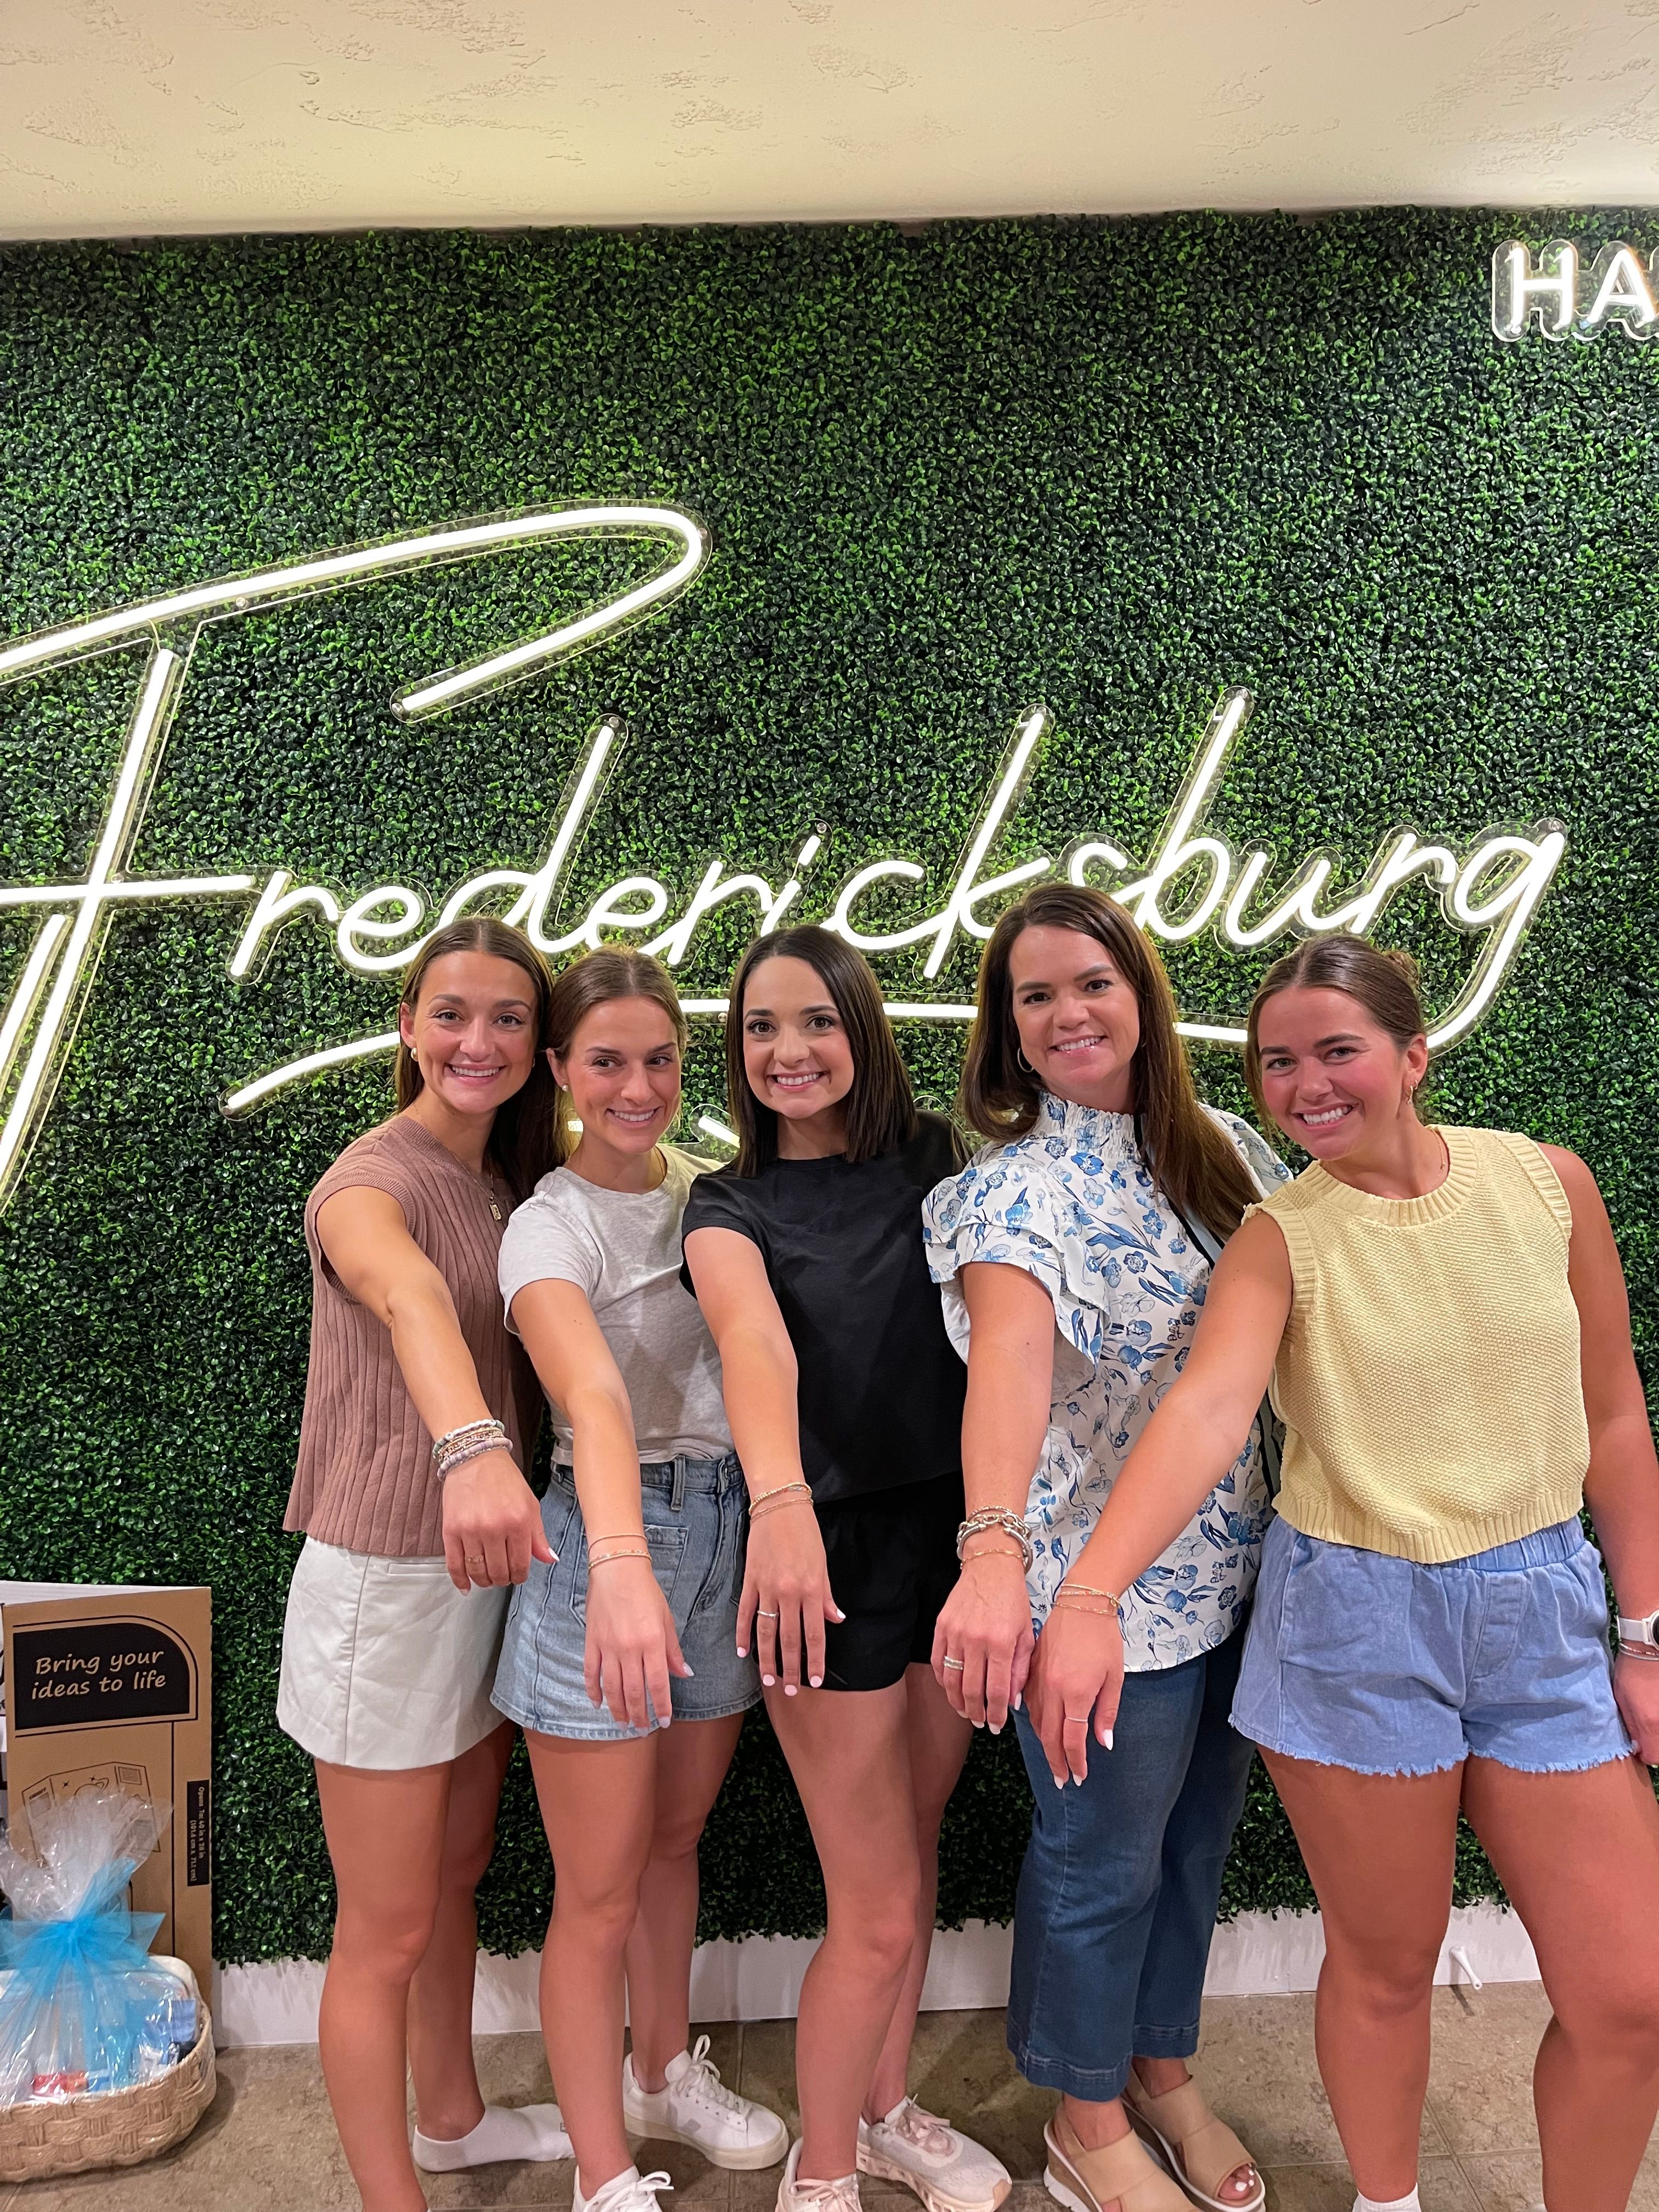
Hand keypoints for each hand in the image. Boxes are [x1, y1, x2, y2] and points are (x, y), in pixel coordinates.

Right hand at [441, 1449, 555, 1591]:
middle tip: (502, 1575)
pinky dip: (460, 1580)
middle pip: (499, 1572)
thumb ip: (539, 1536)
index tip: (517, 1575)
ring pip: (477, 1571)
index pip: (520, 1565)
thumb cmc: (505, 1481)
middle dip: (503, 1579)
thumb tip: (550, 1560)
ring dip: (484, 1581)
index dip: (520, 1576)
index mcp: (518, 1522)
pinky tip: (466, 1586)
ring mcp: (470, 1530)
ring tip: (488, 1578)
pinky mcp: (450, 1530)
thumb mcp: (530, 1504)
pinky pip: (454, 1564)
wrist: (476, 1458)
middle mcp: (494, 1528)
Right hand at [585, 1554, 691, 1729]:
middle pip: (633, 1691)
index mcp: (652, 1642)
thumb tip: (684, 1674)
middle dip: (639, 1715)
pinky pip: (591, 1673)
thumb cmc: (646, 1592)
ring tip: (623, 1723)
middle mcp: (629, 1648)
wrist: (617, 1570)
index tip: (664, 1722)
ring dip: (618, 1709)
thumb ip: (673, 1650)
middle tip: (642, 1729)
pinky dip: (594, 1691)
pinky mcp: (592, 1642)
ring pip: (612, 1687)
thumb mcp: (667, 1619)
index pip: (658, 1683)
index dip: (661, 1706)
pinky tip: (598, 1704)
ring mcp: (608, 1646)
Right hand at [738, 1498, 841, 1693]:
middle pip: (790, 1640)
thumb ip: (827, 1596)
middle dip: (792, 1669)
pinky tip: (743, 1652)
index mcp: (813, 1589)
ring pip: (766, 1632)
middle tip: (792, 1691)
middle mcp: (790, 1593)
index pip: (815, 1635)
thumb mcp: (823, 1565)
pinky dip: (744, 1634)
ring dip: (767, 1659)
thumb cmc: (806, 1534)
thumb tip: (836, 1620)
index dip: (815, 1661)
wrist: (780, 1506)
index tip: (815, 1680)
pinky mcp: (750, 1580)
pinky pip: (746, 1613)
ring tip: (769, 1680)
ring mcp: (768, 1588)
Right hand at [932, 1548, 1033, 1732]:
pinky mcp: (941, 1626)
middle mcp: (976, 1640)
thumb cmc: (1014, 1601)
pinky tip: (950, 1689)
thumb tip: (1013, 1702)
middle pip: (971, 1690)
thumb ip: (1020, 1670)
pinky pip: (937, 1661)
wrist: (991, 1567)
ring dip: (957, 1701)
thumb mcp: (1026, 1634)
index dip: (996, 1714)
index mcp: (1001, 1643)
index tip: (997, 1726)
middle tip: (980, 1723)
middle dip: (976, 1713)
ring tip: (965, 1711)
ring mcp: (955, 1633)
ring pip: (951, 1680)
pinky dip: (943, 1680)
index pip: (997, 1691)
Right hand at [1028, 1600, 1123, 1786]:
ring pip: (1036, 1721)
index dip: (1074, 1762)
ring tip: (1053, 1758)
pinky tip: (1041, 1726)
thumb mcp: (1115, 1678)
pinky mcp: (1031, 1668)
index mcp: (1075, 1693)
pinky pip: (1027, 1702)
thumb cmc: (1104, 1639)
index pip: (1071, 1740)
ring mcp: (1038, 1679)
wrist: (1082, 1603)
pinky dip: (1034, 1719)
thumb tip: (1103, 1744)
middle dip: (1055, 1761)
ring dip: (1044, 1743)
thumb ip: (1106, 1713)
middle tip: (1061, 1780)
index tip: (1078, 1778)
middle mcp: (1051, 1689)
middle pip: (1049, 1736)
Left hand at [1614, 1650, 1658, 1765]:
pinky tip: (1655, 1708)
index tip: (1638, 1746)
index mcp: (1650, 1724)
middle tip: (1645, 1730)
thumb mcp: (1622, 1700)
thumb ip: (1632, 1726)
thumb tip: (1637, 1746)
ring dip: (1658, 1732)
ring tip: (1650, 1715)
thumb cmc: (1630, 1673)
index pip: (1653, 1758)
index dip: (1645, 1755)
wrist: (1649, 1650)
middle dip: (1654, 1744)